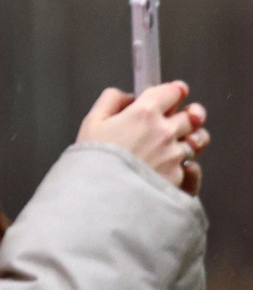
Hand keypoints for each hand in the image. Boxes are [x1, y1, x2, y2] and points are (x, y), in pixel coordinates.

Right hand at [78, 82, 209, 189]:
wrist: (98, 198)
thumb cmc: (92, 161)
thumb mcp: (91, 122)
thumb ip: (110, 100)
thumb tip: (127, 96)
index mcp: (144, 114)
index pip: (173, 91)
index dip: (174, 91)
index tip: (174, 93)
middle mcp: (165, 132)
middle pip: (191, 115)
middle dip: (186, 115)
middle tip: (175, 120)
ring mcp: (174, 155)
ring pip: (198, 140)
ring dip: (190, 139)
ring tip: (176, 145)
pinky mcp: (178, 177)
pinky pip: (191, 166)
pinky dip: (184, 166)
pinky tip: (168, 168)